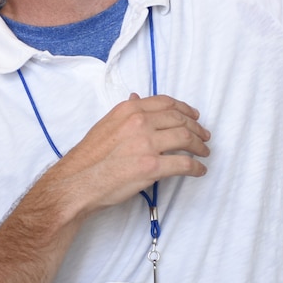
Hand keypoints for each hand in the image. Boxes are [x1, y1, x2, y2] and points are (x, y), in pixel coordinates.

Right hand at [39, 94, 209, 220]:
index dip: (185, 109)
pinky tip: (199, 170)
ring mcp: (146, 143)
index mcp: (129, 110)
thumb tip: (137, 99)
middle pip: (180, 120)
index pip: (166, 103)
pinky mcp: (152, 166)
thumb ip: (125, 113)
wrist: (78, 182)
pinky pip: (184, 164)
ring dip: (200, 146)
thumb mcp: (106, 125)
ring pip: (186, 138)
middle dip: (196, 128)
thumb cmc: (89, 157)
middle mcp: (139, 122)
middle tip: (204, 136)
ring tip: (204, 152)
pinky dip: (196, 167)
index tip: (194, 116)